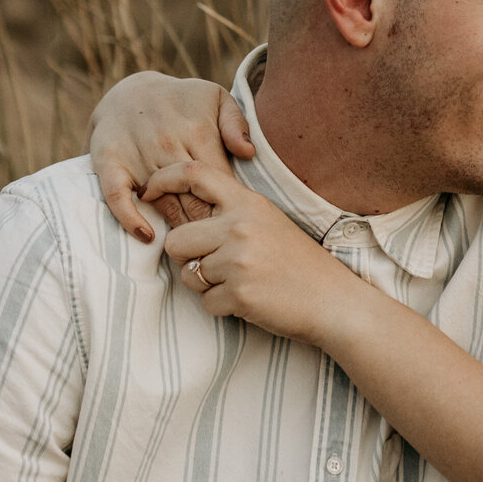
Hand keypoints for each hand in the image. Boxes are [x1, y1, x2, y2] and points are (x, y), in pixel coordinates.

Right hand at [87, 73, 254, 242]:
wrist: (129, 91)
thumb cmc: (182, 101)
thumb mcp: (215, 99)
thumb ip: (236, 124)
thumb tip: (248, 153)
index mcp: (197, 131)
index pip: (219, 183)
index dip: (228, 208)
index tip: (234, 224)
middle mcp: (167, 143)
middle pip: (193, 199)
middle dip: (207, 225)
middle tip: (217, 243)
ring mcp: (137, 154)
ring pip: (162, 203)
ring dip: (178, 228)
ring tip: (193, 245)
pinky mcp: (109, 162)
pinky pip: (117, 197)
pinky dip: (130, 219)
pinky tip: (147, 235)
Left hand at [147, 160, 354, 346]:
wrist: (334, 301)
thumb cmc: (299, 264)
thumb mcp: (268, 223)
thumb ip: (230, 214)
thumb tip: (180, 215)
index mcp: (248, 204)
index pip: (195, 174)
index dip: (163, 179)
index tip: (148, 192)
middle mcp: (240, 227)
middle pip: (176, 240)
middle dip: (188, 258)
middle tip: (216, 266)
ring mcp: (239, 261)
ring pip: (189, 275)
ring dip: (207, 286)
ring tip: (241, 283)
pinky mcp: (240, 294)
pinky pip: (206, 302)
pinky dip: (223, 307)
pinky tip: (250, 301)